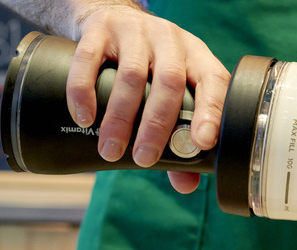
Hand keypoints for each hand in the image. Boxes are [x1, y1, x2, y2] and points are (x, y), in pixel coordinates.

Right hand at [67, 6, 229, 192]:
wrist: (113, 16)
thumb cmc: (153, 68)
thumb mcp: (174, 92)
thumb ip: (180, 139)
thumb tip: (186, 185)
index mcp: (198, 58)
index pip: (213, 83)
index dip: (211, 112)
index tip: (201, 143)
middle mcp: (171, 42)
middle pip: (169, 82)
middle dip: (157, 126)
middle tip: (145, 159)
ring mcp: (135, 32)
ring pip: (131, 75)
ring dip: (120, 117)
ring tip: (110, 150)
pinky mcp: (100, 30)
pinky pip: (90, 59)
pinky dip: (84, 91)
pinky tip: (83, 117)